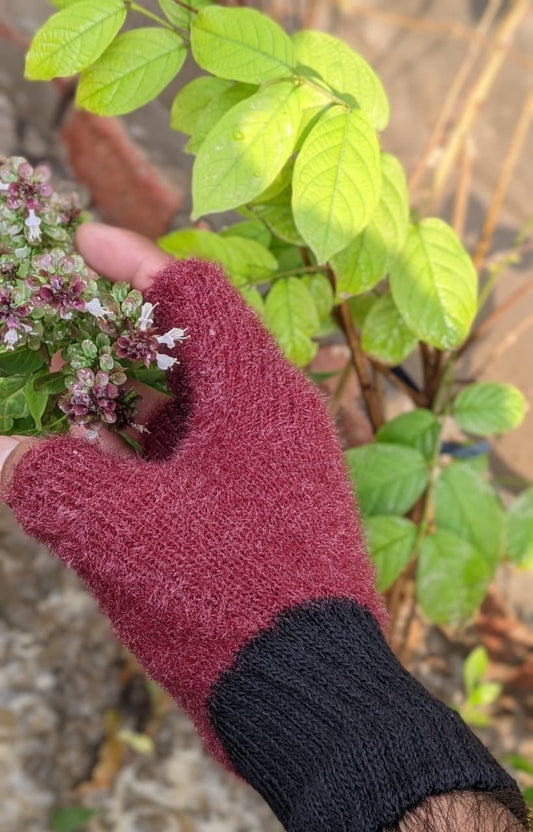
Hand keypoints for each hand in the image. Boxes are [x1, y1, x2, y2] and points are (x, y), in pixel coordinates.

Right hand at [1, 223, 380, 763]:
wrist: (310, 697)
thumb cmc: (229, 600)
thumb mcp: (121, 533)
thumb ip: (52, 479)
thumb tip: (8, 451)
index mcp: (257, 394)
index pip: (195, 291)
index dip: (134, 260)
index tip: (82, 246)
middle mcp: (274, 418)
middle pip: (188, 347)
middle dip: (114, 344)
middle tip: (55, 349)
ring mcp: (274, 466)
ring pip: (189, 408)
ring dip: (125, 408)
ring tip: (65, 418)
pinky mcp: (265, 509)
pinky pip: (198, 457)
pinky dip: (147, 456)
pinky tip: (101, 479)